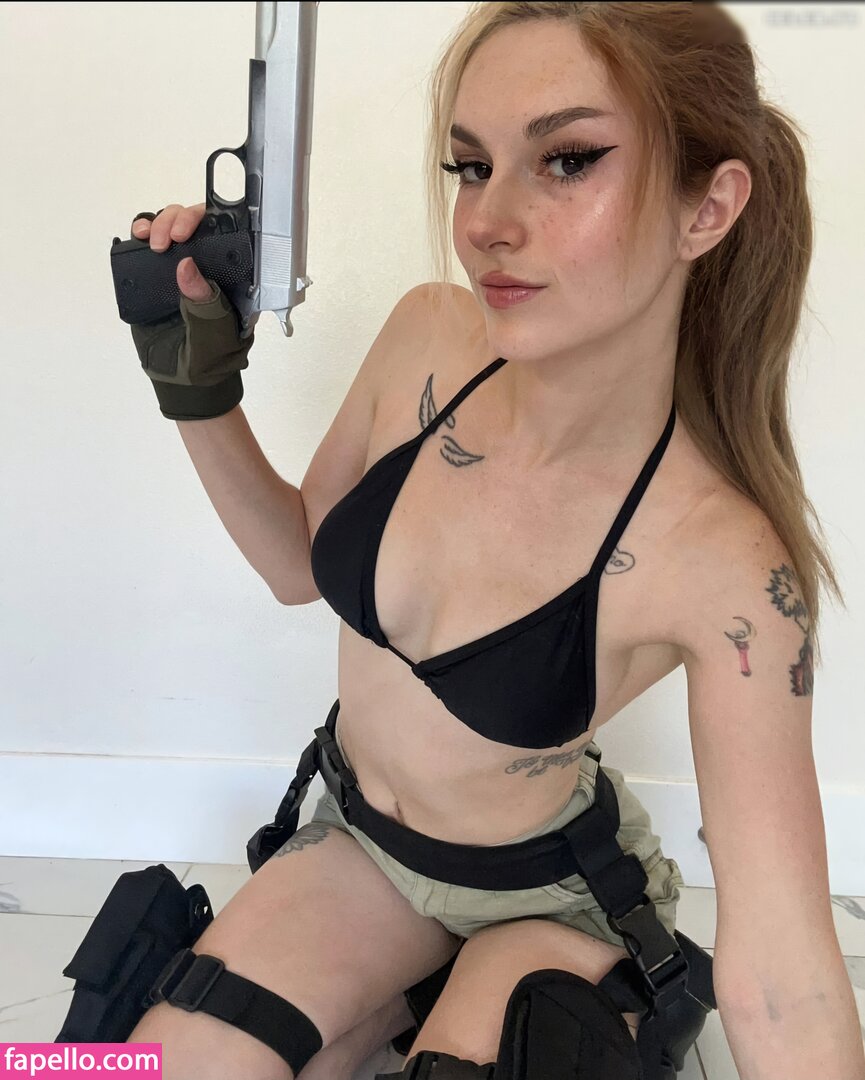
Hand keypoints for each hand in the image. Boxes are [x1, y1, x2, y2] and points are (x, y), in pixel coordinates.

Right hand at [128, 203, 253, 420]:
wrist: (181, 384)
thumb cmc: (208, 361)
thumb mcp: (212, 334)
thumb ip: (204, 303)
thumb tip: (186, 264)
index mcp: (230, 278)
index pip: (224, 235)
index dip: (206, 222)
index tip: (188, 235)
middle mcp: (205, 268)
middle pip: (192, 224)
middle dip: (175, 221)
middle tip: (164, 242)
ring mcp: (177, 272)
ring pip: (167, 229)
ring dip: (156, 223)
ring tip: (148, 237)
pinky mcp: (152, 279)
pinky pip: (145, 249)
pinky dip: (139, 235)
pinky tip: (136, 238)